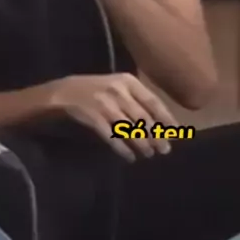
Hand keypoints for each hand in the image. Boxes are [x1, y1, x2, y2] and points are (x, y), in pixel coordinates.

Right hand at [51, 73, 177, 161]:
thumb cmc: (95, 89)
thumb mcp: (117, 86)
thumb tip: (159, 120)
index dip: (166, 119)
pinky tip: (129, 157)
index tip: (176, 133)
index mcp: (128, 82)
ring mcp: (105, 105)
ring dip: (142, 144)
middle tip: (164, 150)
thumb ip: (136, 98)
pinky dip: (122, 149)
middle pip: (144, 118)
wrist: (63, 92)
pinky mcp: (93, 118)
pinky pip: (112, 137)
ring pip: (130, 129)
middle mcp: (119, 92)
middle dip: (156, 136)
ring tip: (148, 154)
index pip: (153, 102)